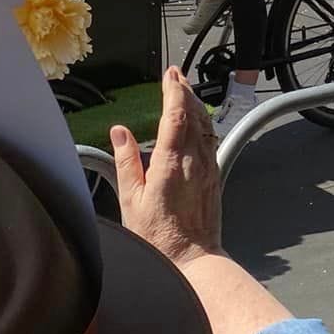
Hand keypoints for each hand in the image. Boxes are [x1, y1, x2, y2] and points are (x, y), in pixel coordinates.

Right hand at [111, 67, 221, 266]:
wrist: (192, 260)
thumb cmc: (158, 236)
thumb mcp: (131, 200)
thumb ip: (127, 162)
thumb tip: (120, 133)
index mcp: (171, 164)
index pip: (175, 115)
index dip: (173, 90)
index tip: (169, 74)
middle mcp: (194, 161)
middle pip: (194, 114)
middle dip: (185, 90)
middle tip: (176, 74)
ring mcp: (207, 168)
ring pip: (205, 125)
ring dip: (195, 104)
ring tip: (185, 90)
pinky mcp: (214, 176)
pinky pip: (210, 140)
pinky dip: (202, 123)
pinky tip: (196, 121)